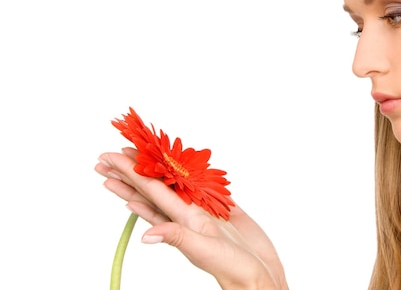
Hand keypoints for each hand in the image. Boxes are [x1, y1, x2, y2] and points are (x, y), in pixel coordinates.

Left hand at [95, 147, 287, 289]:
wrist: (260, 279)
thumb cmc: (234, 269)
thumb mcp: (204, 252)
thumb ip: (178, 238)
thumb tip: (146, 236)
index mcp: (182, 219)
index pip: (148, 190)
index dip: (128, 174)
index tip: (107, 159)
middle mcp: (188, 214)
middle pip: (154, 187)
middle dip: (131, 171)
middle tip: (106, 157)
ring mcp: (205, 212)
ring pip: (175, 186)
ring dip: (156, 172)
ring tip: (135, 159)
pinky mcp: (224, 208)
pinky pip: (203, 189)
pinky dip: (191, 180)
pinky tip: (181, 175)